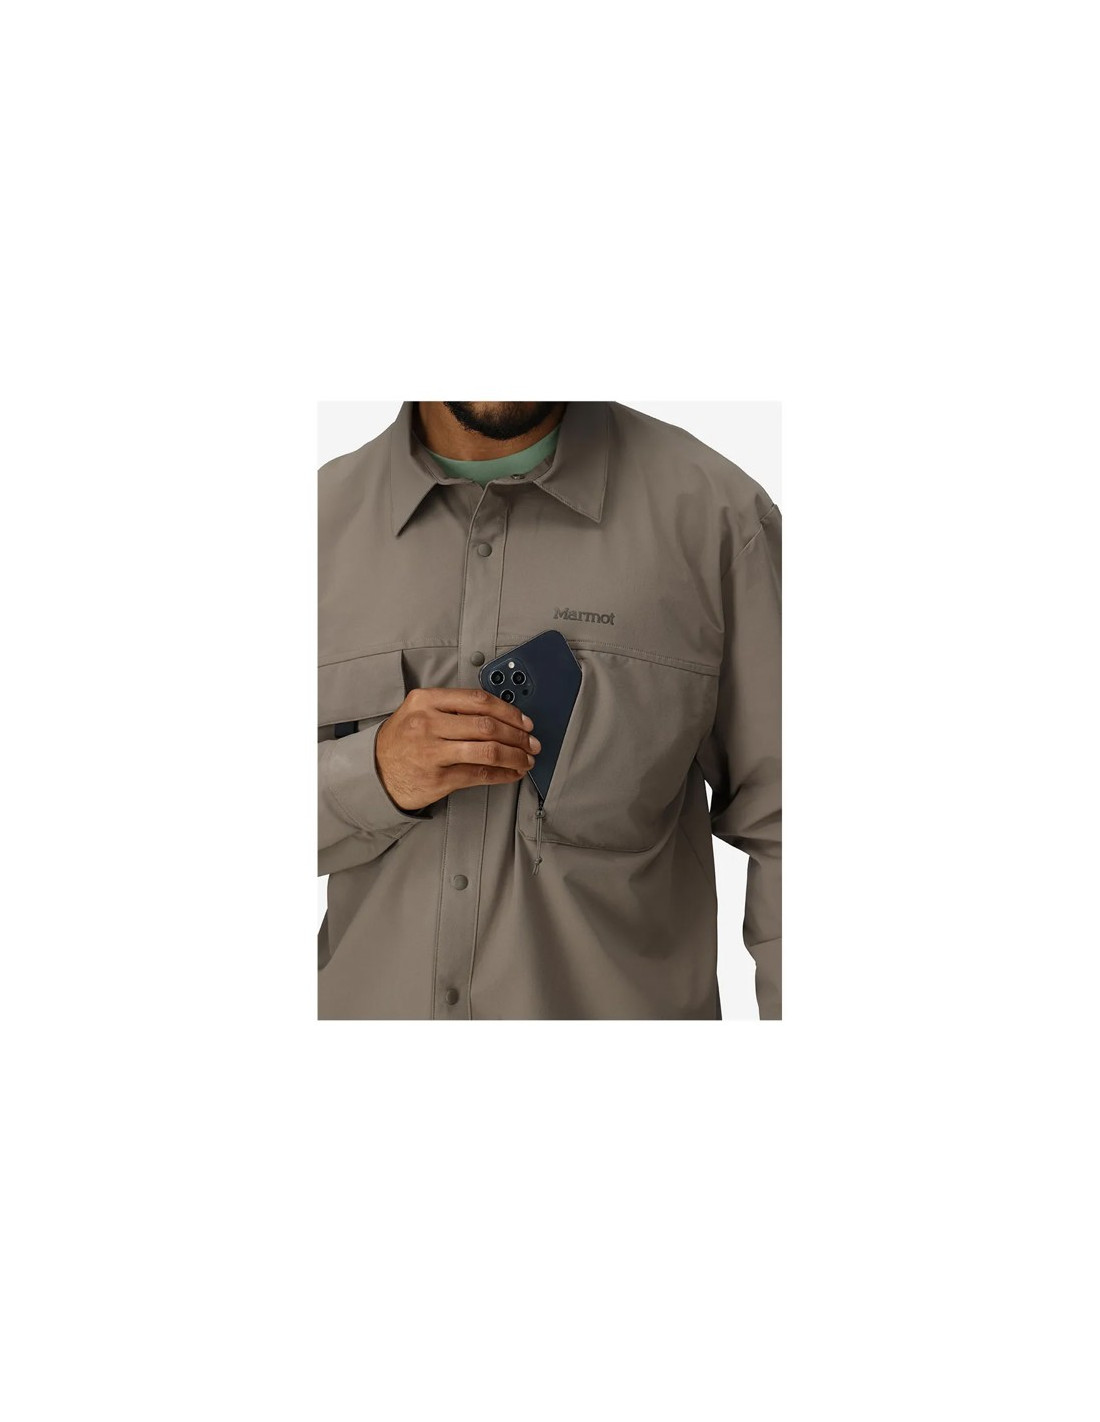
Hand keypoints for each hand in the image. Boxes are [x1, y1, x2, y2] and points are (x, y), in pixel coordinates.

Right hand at [375, 686, 541, 811]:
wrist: (374, 772)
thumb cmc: (401, 741)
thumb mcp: (417, 711)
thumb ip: (452, 707)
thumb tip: (498, 714)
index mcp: (426, 700)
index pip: (478, 700)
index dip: (509, 711)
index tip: (524, 721)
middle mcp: (428, 723)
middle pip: (488, 726)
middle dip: (517, 735)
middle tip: (531, 742)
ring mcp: (432, 752)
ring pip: (488, 750)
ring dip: (515, 755)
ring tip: (526, 759)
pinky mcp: (437, 778)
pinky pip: (479, 775)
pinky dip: (502, 774)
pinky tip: (512, 773)